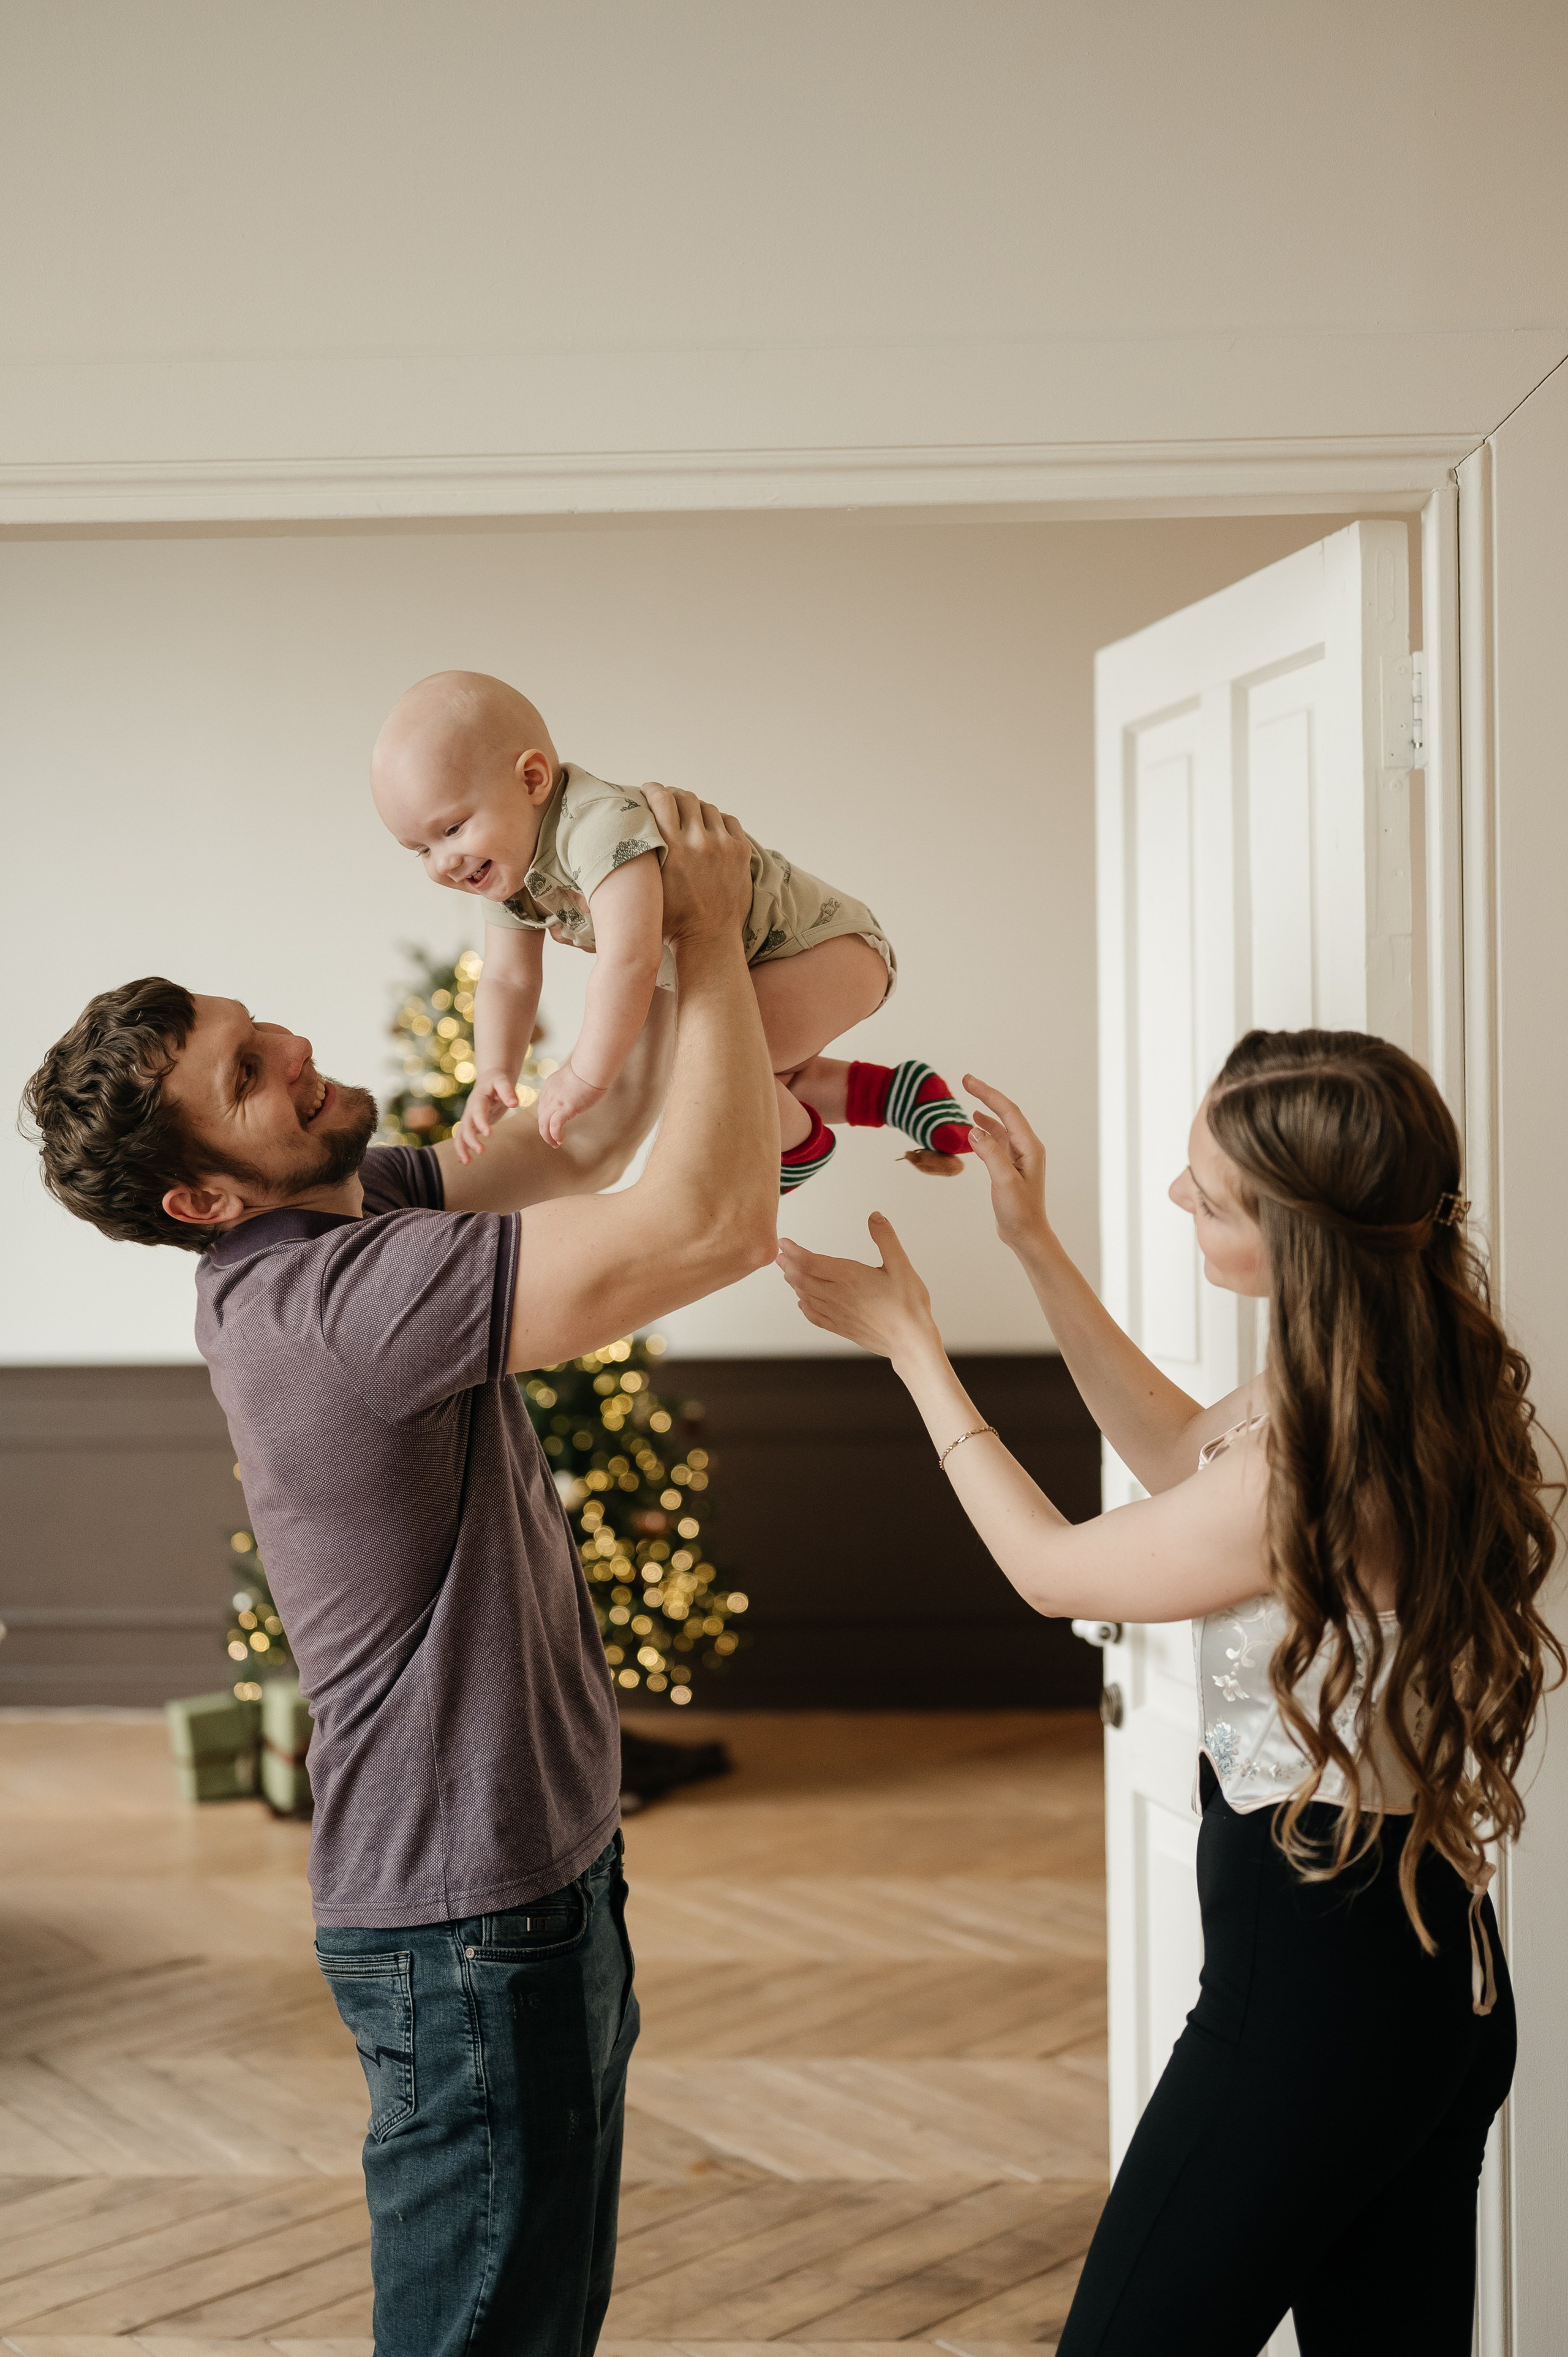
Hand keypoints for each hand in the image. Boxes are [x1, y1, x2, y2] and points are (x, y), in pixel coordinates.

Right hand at [451, 1070, 518, 1166]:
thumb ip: (508, 1091)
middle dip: (470, 1139)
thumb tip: (515, 1103)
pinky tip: (464, 1161)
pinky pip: (463, 1136)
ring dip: (462, 1148)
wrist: (490, 1078)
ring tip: (467, 1162)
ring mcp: (469, 1117)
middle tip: (481, 1151)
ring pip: (461, 1134)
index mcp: (478, 1098)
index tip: (488, 1134)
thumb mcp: (503, 1081)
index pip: (478, 1111)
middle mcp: (470, 1109)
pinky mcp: (472, 1123)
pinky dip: (462, 1148)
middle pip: (466, 1125)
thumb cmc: (499, 1080)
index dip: (481, 1122)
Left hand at [537, 1060, 609, 1148]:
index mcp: (550, 1086)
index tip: (552, 1126)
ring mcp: (556, 1102)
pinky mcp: (565, 1108)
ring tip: (555, 1144)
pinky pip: (555, 1126)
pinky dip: (555, 1135)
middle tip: (551, 1140)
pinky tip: (560, 1140)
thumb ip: (571, 1086)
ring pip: (544, 1123)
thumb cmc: (589, 1070)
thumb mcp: (574, 1078)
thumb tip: (579, 1092)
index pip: (543, 1106)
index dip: (546, 1118)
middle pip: (541, 1116)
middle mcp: (549, 1095)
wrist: (590, 1067)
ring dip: (548, 1136)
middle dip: (544, 1130)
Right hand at [642, 782, 752, 947]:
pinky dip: (717, 820)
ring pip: (707, 807)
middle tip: (668, 799)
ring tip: (689, 815)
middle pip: (685, 797)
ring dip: (696, 807)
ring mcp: (722, 845)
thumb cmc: (670, 920)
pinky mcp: (740, 852)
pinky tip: (709, 827)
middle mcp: (698, 841)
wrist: (708, 940)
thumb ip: (638, 858)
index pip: (661, 799)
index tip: (648, 789)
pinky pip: (729, 820)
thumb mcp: (647, 887)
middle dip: (673, 795)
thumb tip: (618, 837)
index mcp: (671, 848)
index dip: (653, 789)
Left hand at [777, 1212, 941, 1365]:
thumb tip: (874, 1217)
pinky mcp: (841, 1328)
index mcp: (849, 1277)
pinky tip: (803, 1302)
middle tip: (779, 1256)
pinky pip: (815, 1316)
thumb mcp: (901, 1266)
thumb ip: (886, 1239)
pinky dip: (805, 1306)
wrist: (910, 1342)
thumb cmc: (908, 1305)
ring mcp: (837, 1314)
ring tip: (787, 1273)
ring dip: (794, 1283)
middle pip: (803, 1278)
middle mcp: (838, 1295)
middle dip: (788, 1265)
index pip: (811, 1261)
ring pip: (807, 1296)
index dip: (794, 1251)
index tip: (783, 1243)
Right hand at [963, 1075, 1050, 1251]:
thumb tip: (973, 1130)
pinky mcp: (1011, 1167)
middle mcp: (1027, 1148)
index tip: (968, 1081)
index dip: (988, 1094)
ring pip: (1002, 1127)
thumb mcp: (1004, 1181)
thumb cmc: (1019, 1212)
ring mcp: (1020, 1158)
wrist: (1027, 1235)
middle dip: (987, 1096)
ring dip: (986, 1113)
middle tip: (966, 1081)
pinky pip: (998, 1141)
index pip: (1008, 1111)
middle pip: (1006, 1114)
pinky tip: (975, 1129)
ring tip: (970, 1100)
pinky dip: (985, 1131)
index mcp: (1029, 1147)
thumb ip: (990, 1153)